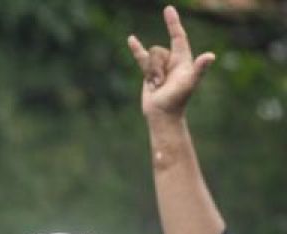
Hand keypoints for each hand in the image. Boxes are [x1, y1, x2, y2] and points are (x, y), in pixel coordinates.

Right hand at [128, 6, 214, 120]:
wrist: (163, 114)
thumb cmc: (177, 100)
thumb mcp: (189, 83)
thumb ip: (198, 69)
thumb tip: (210, 56)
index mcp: (183, 60)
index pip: (178, 36)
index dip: (173, 23)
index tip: (168, 9)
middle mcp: (173, 60)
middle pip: (158, 50)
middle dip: (156, 66)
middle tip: (161, 83)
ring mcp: (161, 66)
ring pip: (149, 58)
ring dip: (150, 73)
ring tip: (156, 86)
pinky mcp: (149, 72)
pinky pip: (141, 58)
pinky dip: (136, 48)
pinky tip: (131, 39)